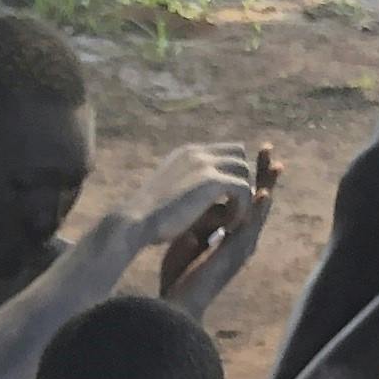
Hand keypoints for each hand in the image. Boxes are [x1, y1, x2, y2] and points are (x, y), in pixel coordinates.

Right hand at [123, 145, 264, 257]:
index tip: (227, 202)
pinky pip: (243, 189)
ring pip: (244, 173)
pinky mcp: (211, 181)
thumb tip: (204, 196)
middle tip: (233, 211)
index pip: (225, 151)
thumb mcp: (170, 194)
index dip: (232, 175)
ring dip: (243, 198)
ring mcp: (204, 164)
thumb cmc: (148, 219)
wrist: (134, 223)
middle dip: (241, 183)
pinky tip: (227, 227)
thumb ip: (189, 187)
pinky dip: (240, 209)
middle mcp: (196, 153)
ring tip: (229, 222)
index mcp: (187, 154)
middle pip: (239, 156)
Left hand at [160, 148, 280, 314]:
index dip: (250, 179)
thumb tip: (198, 205)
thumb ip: (198, 222)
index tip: (251, 155)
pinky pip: (251, 229)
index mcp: (230, 235)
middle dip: (265, 177)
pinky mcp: (236, 256)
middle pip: (259, 203)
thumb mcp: (189, 238)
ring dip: (268, 188)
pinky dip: (258, 211)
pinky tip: (264, 194)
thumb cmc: (179, 275)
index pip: (245, 201)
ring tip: (276, 165)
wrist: (176, 302)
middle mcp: (241, 240)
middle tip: (271, 152)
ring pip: (260, 213)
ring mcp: (241, 248)